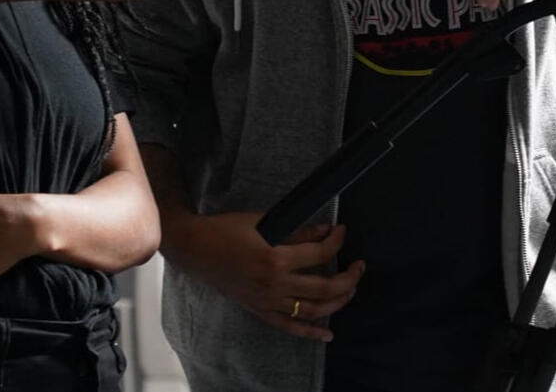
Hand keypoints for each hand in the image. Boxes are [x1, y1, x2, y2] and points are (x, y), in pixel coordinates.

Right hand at [173, 211, 362, 340]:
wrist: (196, 249)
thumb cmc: (226, 230)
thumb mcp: (264, 222)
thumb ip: (297, 229)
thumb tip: (325, 230)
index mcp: (275, 257)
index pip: (319, 254)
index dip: (336, 241)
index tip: (342, 231)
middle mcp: (274, 284)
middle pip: (324, 287)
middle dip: (348, 277)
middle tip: (359, 266)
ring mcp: (267, 301)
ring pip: (312, 310)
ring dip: (338, 302)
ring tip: (351, 290)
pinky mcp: (259, 310)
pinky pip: (289, 326)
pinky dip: (311, 332)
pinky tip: (328, 333)